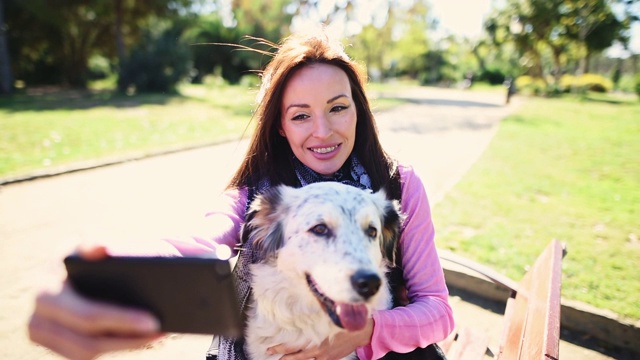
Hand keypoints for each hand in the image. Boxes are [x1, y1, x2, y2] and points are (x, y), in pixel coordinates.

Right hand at [28, 245, 162, 359]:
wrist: (71, 269)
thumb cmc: (85, 253)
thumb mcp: (88, 242)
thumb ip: (94, 241)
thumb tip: (102, 248)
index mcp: (46, 290)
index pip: (87, 315)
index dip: (121, 320)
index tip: (152, 320)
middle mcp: (38, 318)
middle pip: (87, 342)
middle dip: (127, 339)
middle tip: (159, 330)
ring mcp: (42, 336)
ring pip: (85, 352)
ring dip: (124, 346)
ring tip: (157, 334)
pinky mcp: (54, 345)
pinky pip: (84, 355)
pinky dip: (115, 347)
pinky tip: (141, 338)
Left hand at [267, 318, 373, 359]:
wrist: (360, 332)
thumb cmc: (343, 322)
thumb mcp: (328, 319)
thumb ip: (316, 320)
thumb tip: (303, 315)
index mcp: (315, 337)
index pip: (293, 345)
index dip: (281, 348)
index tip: (270, 348)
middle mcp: (317, 349)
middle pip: (295, 356)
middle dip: (282, 356)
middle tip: (270, 352)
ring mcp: (323, 356)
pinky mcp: (329, 359)